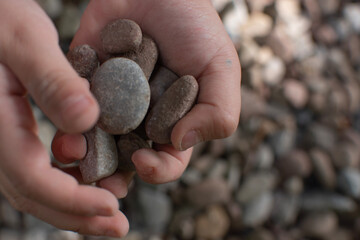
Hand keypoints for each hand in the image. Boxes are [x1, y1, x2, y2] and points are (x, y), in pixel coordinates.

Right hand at [0, 0, 128, 236]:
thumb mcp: (24, 38)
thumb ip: (52, 79)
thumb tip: (87, 121)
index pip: (30, 178)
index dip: (72, 199)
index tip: (112, 207)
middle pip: (32, 195)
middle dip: (77, 216)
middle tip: (118, 227)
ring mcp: (1, 138)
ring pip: (34, 187)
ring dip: (73, 206)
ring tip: (110, 215)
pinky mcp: (13, 133)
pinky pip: (36, 168)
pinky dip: (65, 183)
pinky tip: (90, 182)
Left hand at [53, 0, 240, 184]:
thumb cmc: (194, 27)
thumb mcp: (221, 68)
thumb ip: (218, 111)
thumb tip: (182, 142)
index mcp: (175, 121)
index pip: (168, 159)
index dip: (157, 169)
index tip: (144, 160)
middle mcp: (142, 117)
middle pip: (126, 158)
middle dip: (111, 174)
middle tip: (99, 182)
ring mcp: (112, 101)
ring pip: (96, 139)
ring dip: (84, 153)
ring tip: (73, 154)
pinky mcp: (86, 80)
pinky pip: (74, 104)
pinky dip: (68, 117)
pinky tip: (65, 125)